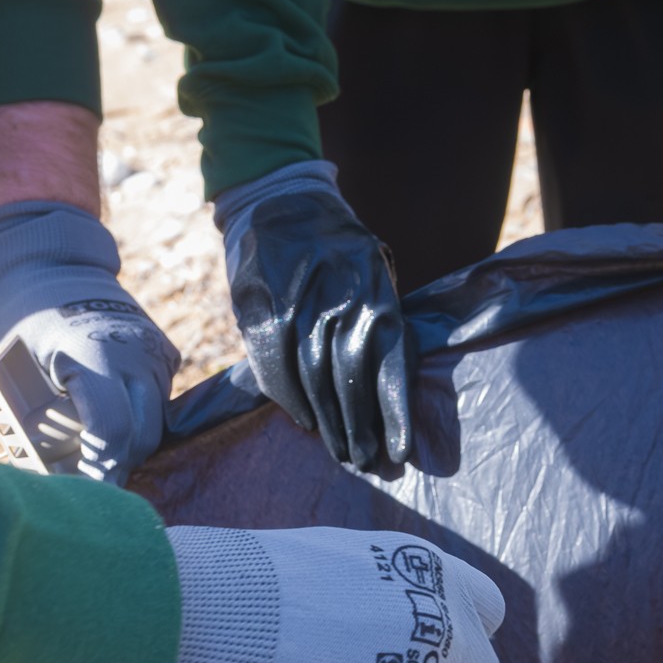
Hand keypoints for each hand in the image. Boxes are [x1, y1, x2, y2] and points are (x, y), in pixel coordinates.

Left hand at [0, 201, 180, 483]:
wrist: (56, 267)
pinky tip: (108, 419)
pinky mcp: (164, 354)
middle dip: (116, 464)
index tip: (87, 496)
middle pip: (141, 436)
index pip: (112, 431)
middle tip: (88, 479)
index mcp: (93, 356)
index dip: (101, 472)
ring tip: (94, 450)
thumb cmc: (24, 323)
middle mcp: (133, 354)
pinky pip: (159, 403)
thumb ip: (34, 422)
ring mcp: (154, 353)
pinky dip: (137, 419)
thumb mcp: (14, 370)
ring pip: (154, 423)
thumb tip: (51, 480)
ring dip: (127, 444)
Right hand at [214, 160, 410, 470]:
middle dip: (356, 428)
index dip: (394, 413)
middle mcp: (342, 300)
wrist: (286, 202)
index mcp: (378, 296)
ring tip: (337, 451)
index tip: (398, 452)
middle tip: (361, 460)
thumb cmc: (340, 255)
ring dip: (325, 422)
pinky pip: (275, 364)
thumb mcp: (374, 277)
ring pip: (312, 378)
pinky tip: (301, 419)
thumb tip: (388, 396)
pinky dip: (287, 398)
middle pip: (349, 380)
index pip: (389, 365)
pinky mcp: (263, 305)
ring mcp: (300, 302)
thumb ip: (381, 325)